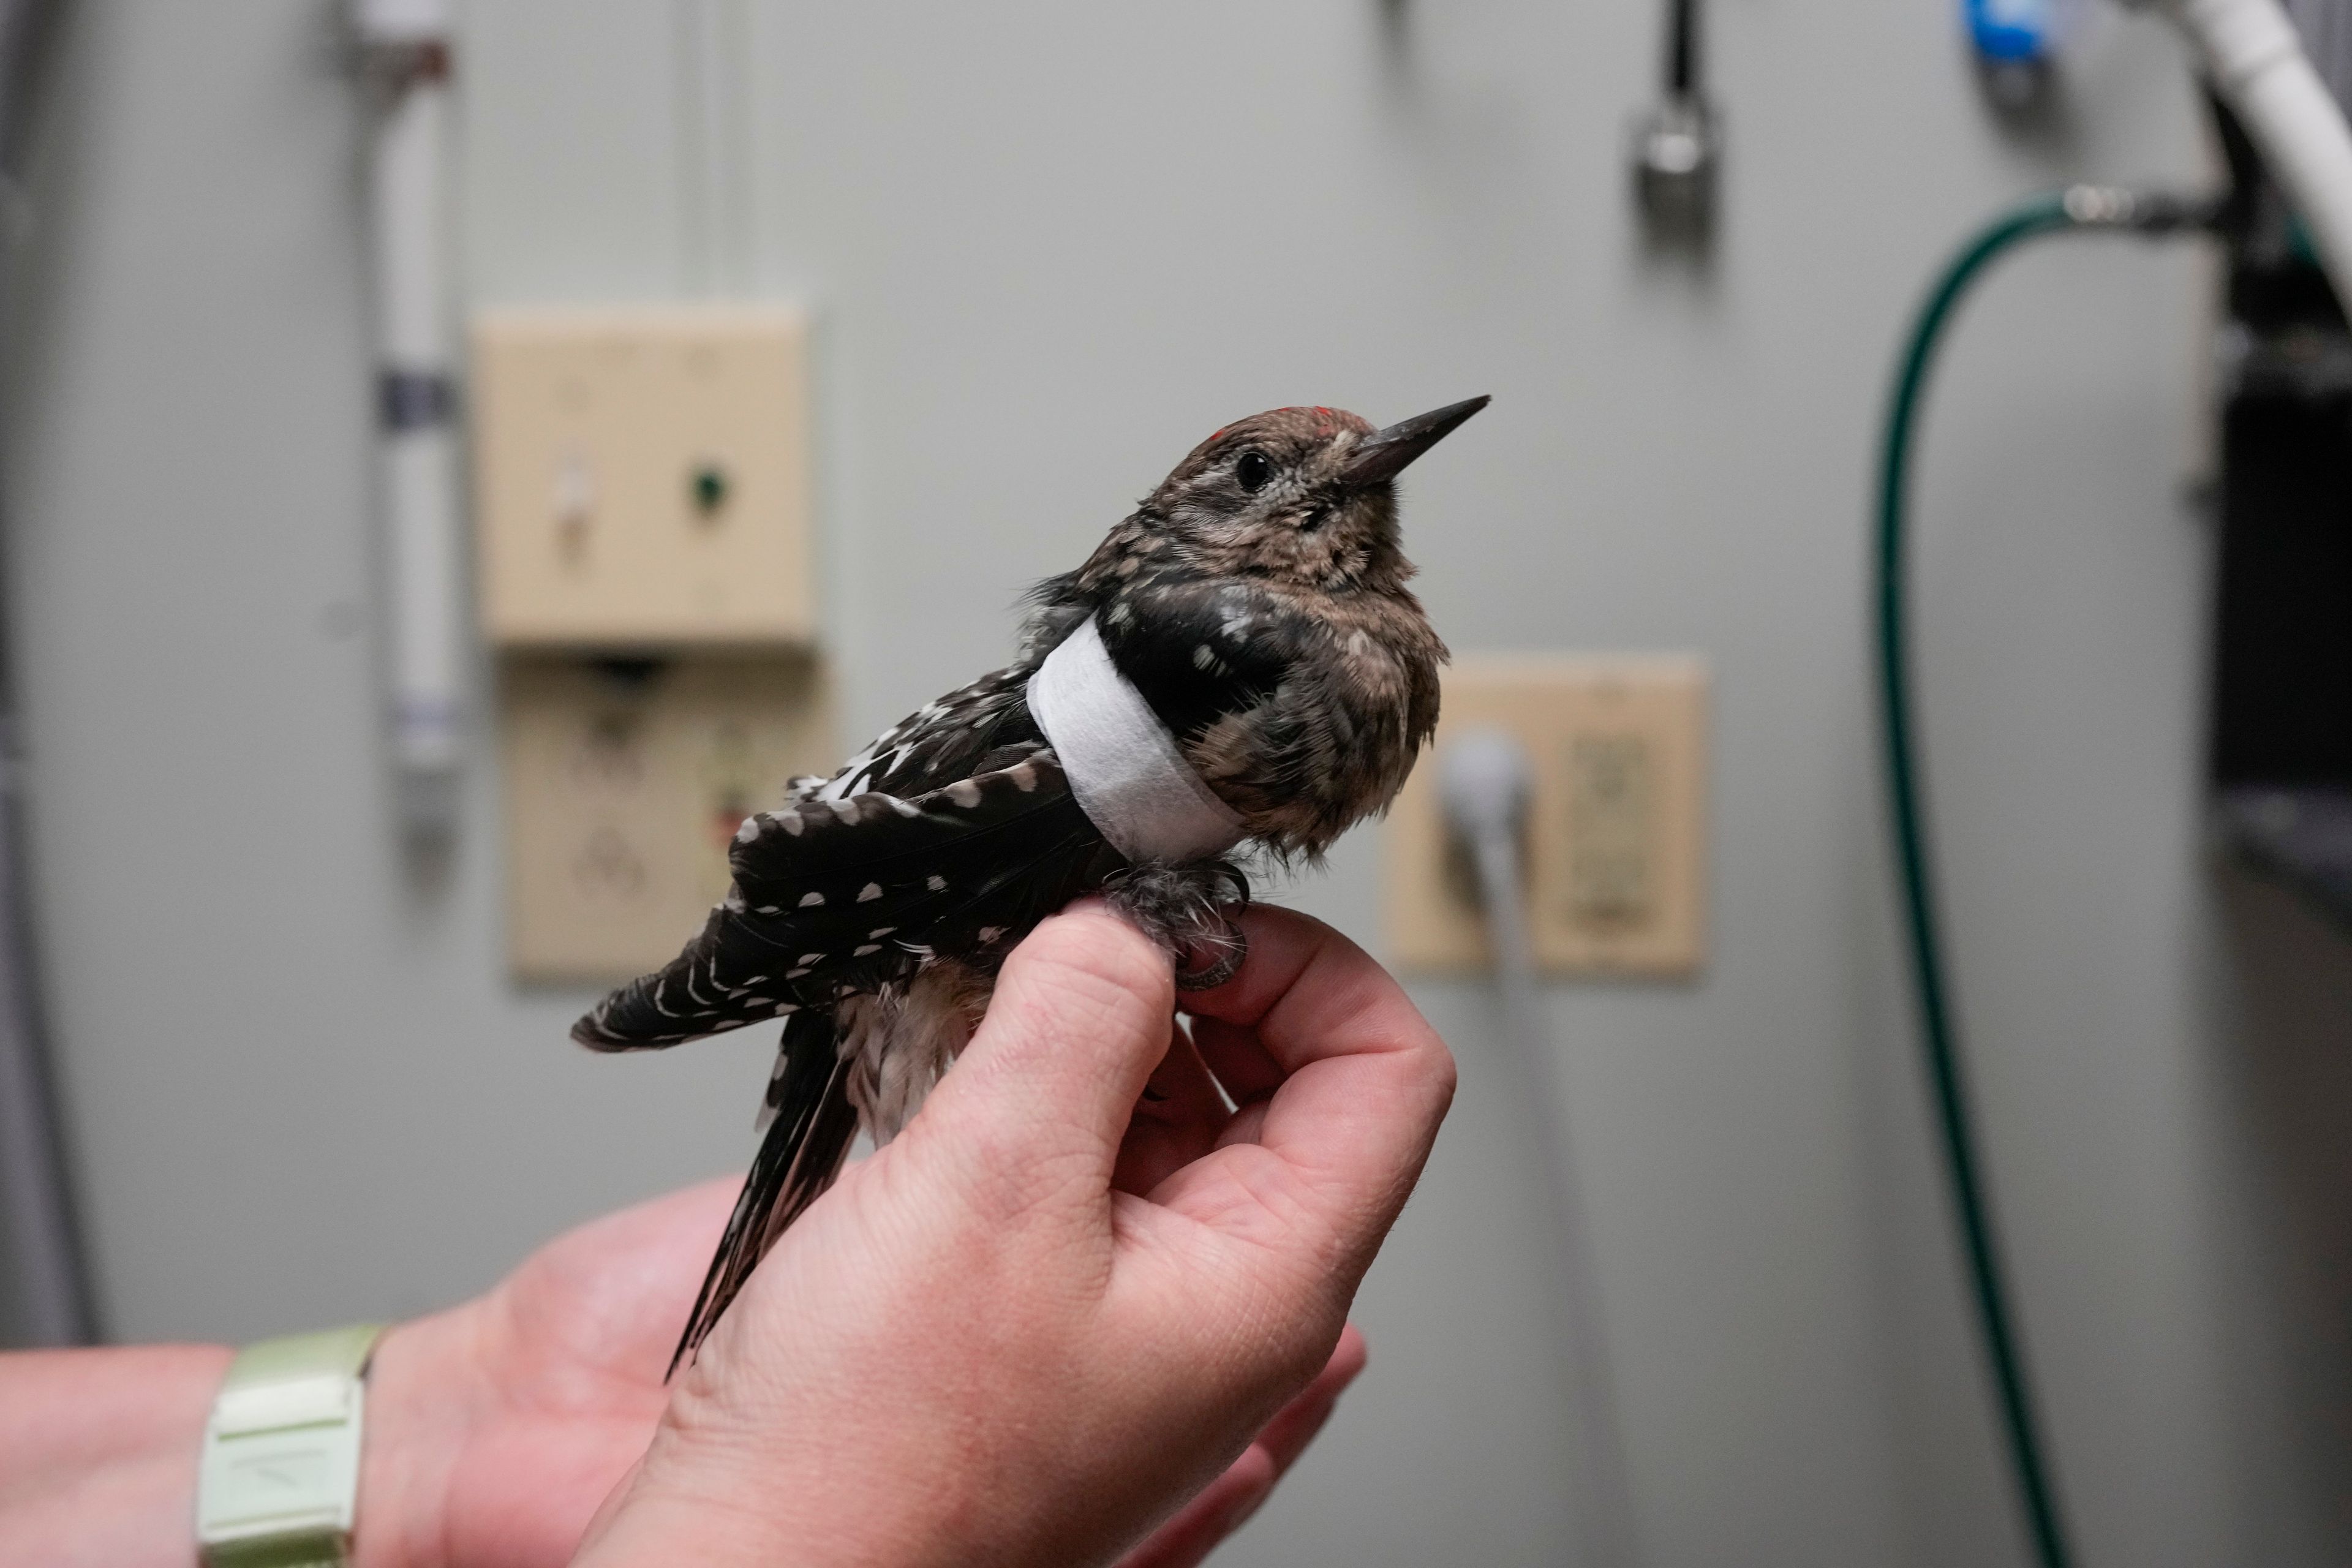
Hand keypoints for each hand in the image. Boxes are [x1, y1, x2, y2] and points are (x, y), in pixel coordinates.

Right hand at [570, 901, 1455, 1567]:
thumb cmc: (869, 1471)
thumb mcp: (992, 1191)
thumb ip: (1079, 1022)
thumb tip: (1125, 922)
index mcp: (1264, 1283)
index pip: (1387, 1073)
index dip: (1305, 968)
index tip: (1190, 921)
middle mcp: (1209, 1290)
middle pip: (1276, 1079)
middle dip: (1181, 985)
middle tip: (1079, 942)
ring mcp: (1113, 1291)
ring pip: (1157, 1106)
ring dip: (1082, 1027)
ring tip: (990, 995)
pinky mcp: (1017, 1285)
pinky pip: (1060, 1149)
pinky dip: (1013, 1080)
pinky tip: (939, 1057)